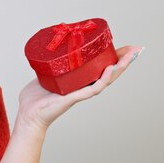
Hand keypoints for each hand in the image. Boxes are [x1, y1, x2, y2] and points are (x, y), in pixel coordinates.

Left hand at [14, 45, 143, 134]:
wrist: (27, 114)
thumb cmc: (35, 98)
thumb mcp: (45, 74)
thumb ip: (49, 64)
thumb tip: (49, 49)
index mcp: (79, 81)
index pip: (101, 67)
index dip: (114, 58)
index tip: (127, 47)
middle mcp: (83, 87)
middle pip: (109, 72)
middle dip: (123, 61)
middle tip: (136, 50)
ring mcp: (80, 92)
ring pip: (105, 80)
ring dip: (119, 68)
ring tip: (130, 57)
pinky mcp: (73, 98)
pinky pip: (92, 88)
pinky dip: (103, 79)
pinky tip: (110, 69)